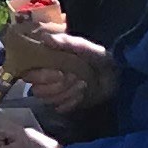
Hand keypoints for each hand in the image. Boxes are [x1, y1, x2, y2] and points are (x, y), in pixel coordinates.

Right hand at [0, 22, 115, 114]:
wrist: (117, 76)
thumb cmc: (100, 58)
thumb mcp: (87, 48)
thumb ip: (67, 42)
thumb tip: (45, 38)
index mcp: (47, 62)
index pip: (30, 74)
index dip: (43, 76)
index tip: (60, 73)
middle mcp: (47, 78)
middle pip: (38, 90)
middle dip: (57, 87)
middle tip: (76, 79)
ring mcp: (55, 92)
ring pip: (47, 100)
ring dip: (66, 94)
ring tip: (83, 86)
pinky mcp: (65, 104)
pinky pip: (59, 108)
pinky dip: (71, 103)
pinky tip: (82, 95)